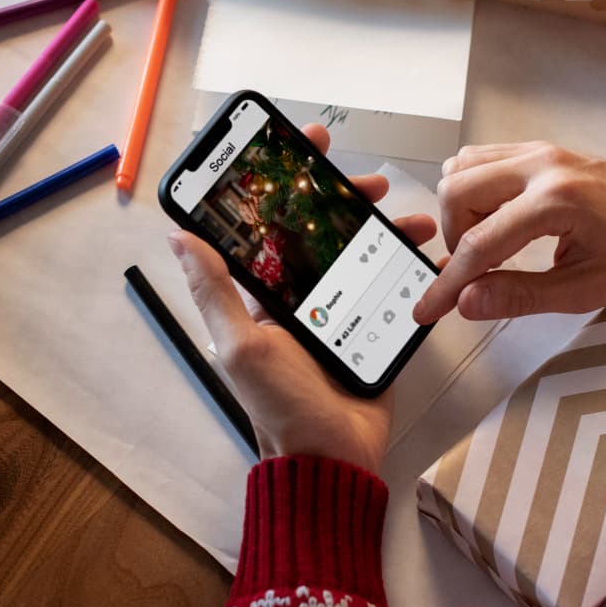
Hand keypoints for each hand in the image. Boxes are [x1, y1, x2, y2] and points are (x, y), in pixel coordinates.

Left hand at [169, 124, 436, 475]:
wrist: (332, 456)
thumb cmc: (279, 407)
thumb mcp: (240, 346)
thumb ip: (215, 291)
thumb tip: (180, 235)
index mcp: (263, 295)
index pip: (272, 227)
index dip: (286, 186)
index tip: (303, 150)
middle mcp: (300, 297)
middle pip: (323, 232)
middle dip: (346, 201)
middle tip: (370, 183)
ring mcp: (338, 312)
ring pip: (361, 254)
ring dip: (385, 230)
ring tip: (411, 219)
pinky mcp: (370, 329)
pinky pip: (388, 287)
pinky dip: (407, 267)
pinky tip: (425, 253)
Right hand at [413, 141, 605, 323]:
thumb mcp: (582, 289)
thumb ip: (519, 296)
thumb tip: (469, 301)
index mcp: (556, 201)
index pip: (479, 244)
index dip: (448, 284)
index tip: (430, 307)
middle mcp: (542, 166)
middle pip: (456, 192)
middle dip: (454, 239)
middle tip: (474, 268)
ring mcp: (539, 152)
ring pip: (461, 169)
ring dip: (460, 212)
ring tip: (488, 242)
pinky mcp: (538, 151)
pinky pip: (481, 159)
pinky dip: (472, 190)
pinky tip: (494, 218)